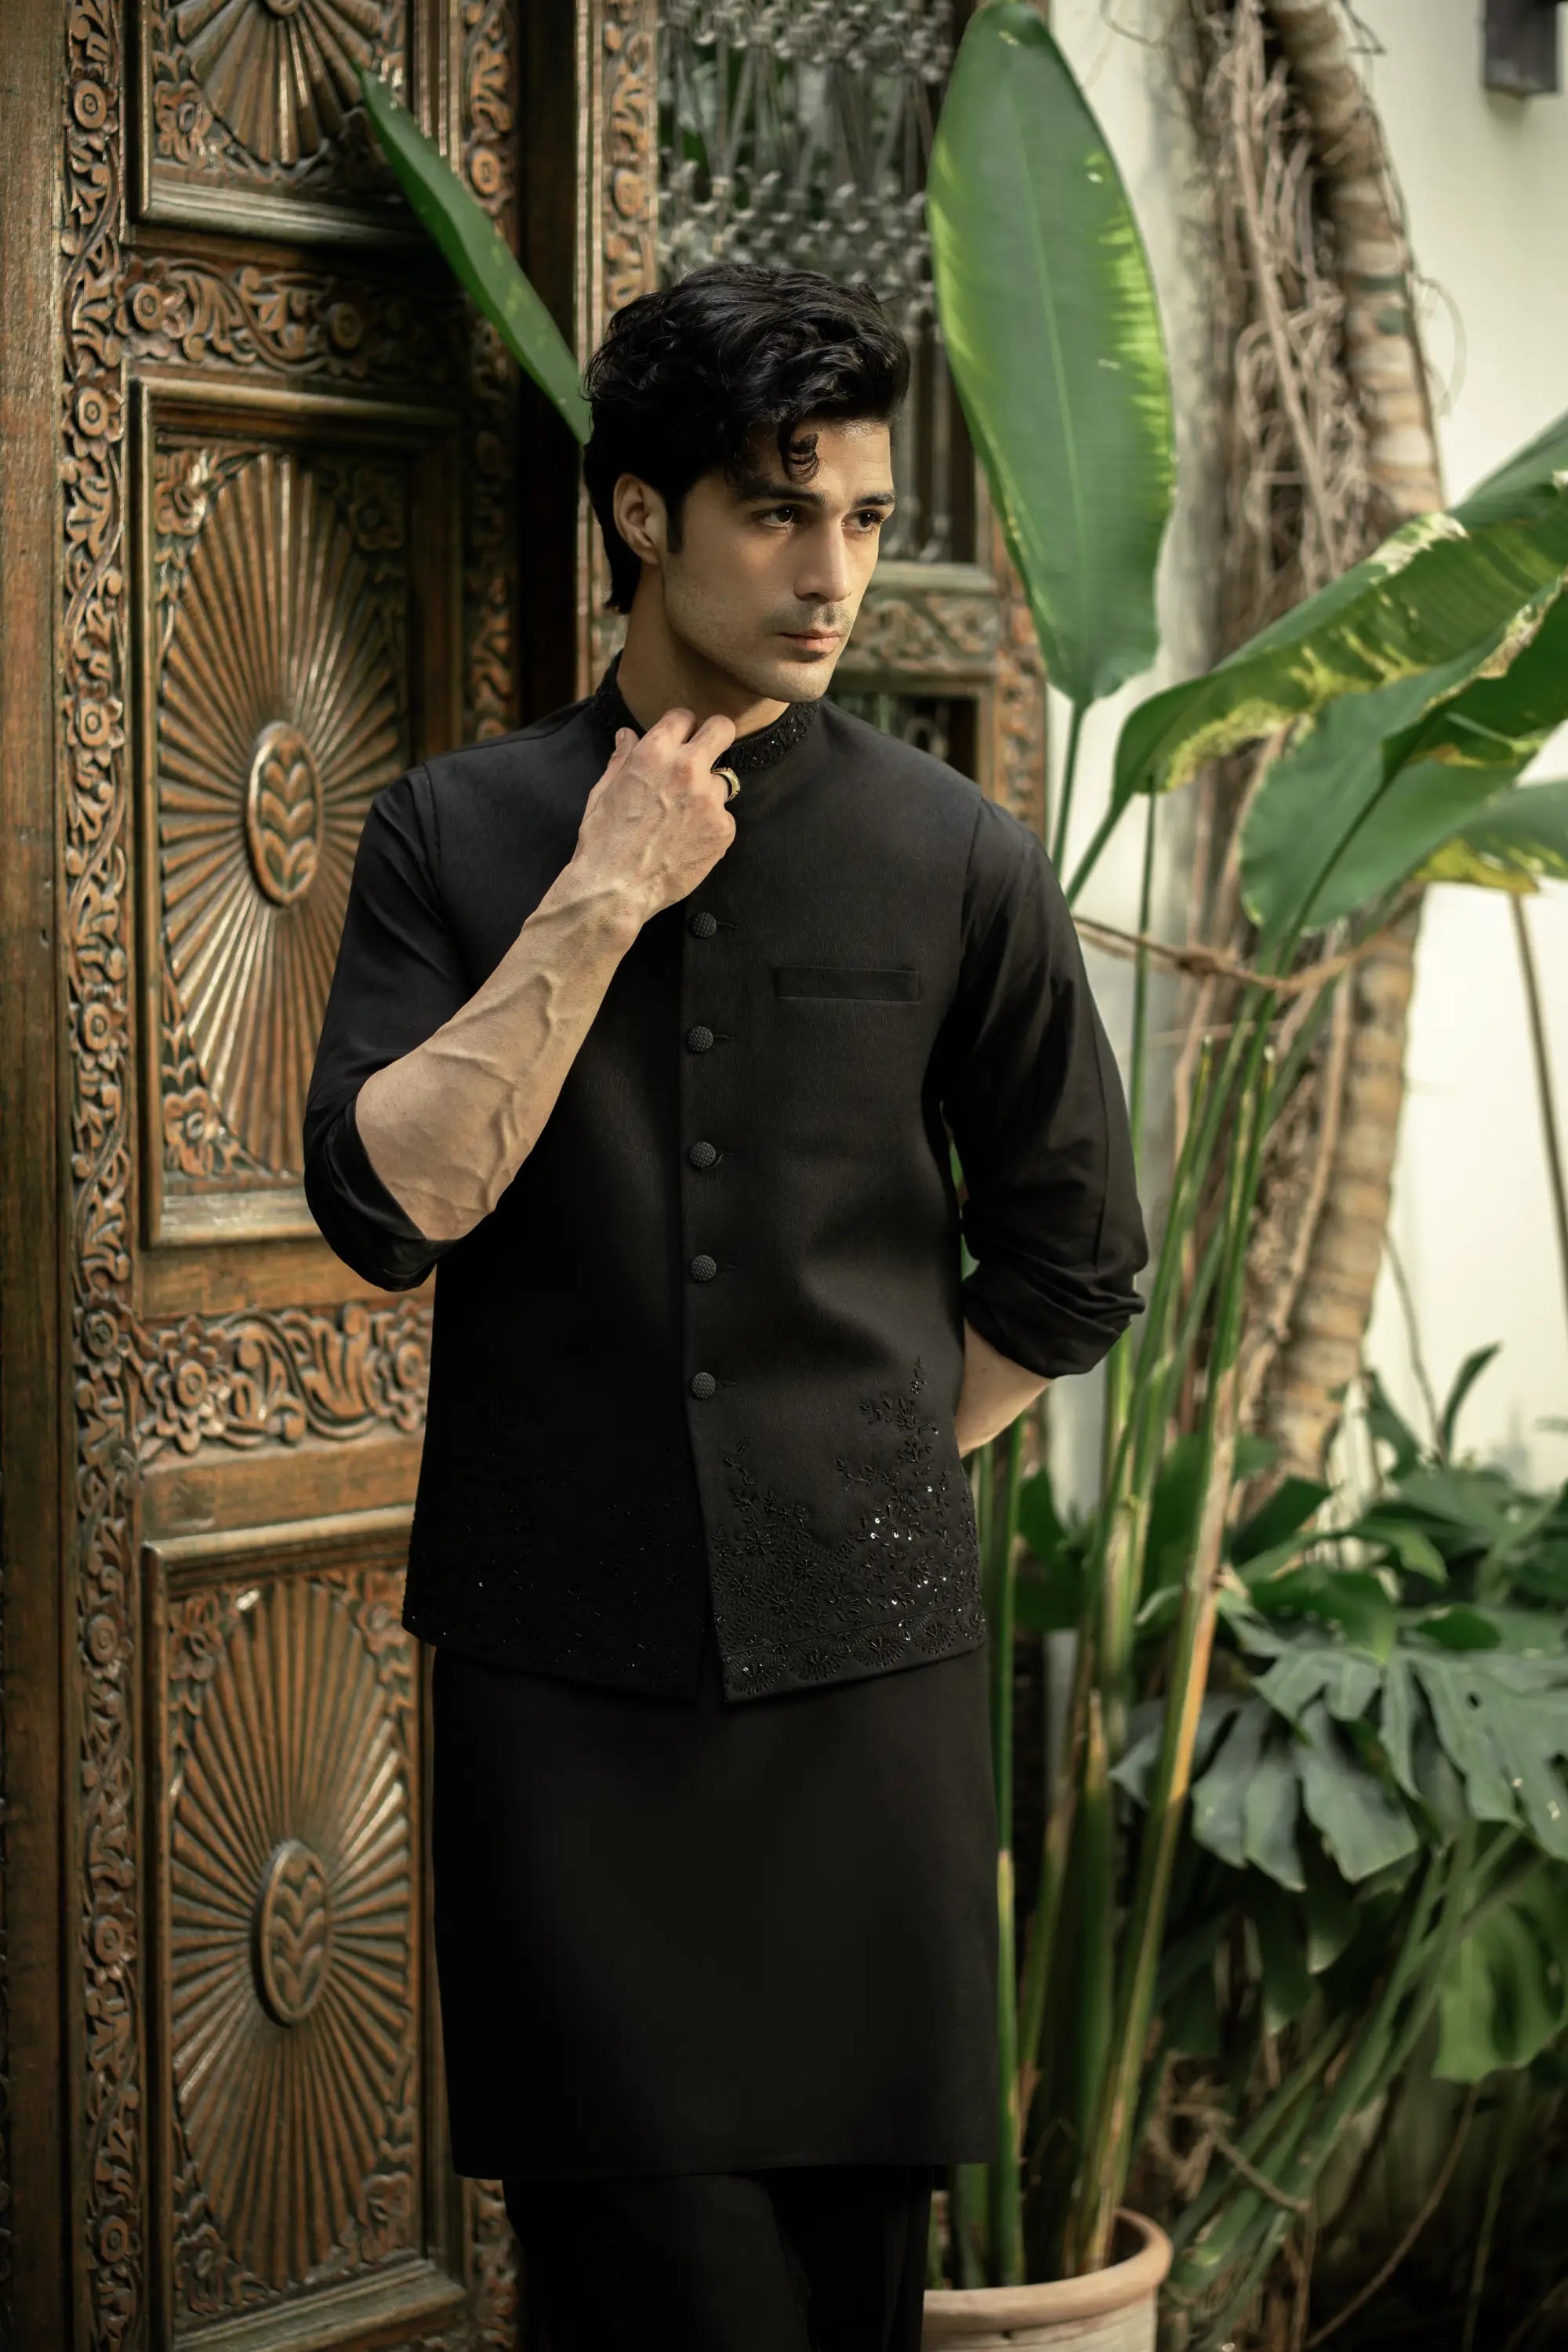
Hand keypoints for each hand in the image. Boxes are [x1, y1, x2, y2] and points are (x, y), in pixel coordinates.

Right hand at [569, 708, 739, 927]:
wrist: (616, 888)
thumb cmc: (603, 840)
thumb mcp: (603, 791)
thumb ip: (622, 758)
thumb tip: (627, 735)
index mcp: (654, 753)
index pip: (684, 717)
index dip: (682, 727)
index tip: (681, 738)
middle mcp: (687, 769)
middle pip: (722, 729)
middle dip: (715, 735)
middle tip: (707, 752)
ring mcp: (709, 800)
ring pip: (723, 780)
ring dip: (708, 791)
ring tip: (685, 816)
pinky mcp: (723, 830)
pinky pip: (724, 817)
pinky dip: (711, 826)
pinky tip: (688, 841)